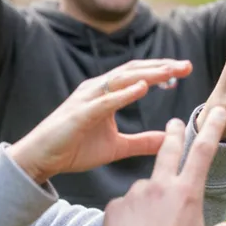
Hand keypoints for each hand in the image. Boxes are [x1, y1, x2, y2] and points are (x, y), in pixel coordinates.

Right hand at [8, 59, 192, 181]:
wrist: (40, 159)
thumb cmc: (74, 149)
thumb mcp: (117, 147)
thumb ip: (141, 142)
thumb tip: (168, 141)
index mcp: (106, 93)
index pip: (138, 75)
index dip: (161, 71)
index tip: (184, 70)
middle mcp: (97, 89)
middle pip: (134, 71)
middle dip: (161, 67)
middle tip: (186, 65)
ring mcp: (87, 99)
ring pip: (122, 80)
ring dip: (148, 74)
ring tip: (170, 72)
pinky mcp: (80, 113)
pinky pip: (105, 101)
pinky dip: (124, 93)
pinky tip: (143, 88)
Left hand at [103, 107, 225, 225]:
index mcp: (187, 193)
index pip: (203, 151)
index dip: (211, 129)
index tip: (215, 112)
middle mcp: (160, 186)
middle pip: (168, 150)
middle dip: (173, 133)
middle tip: (174, 123)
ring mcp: (134, 195)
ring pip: (145, 189)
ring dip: (149, 200)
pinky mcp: (113, 207)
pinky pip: (124, 206)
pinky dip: (129, 216)